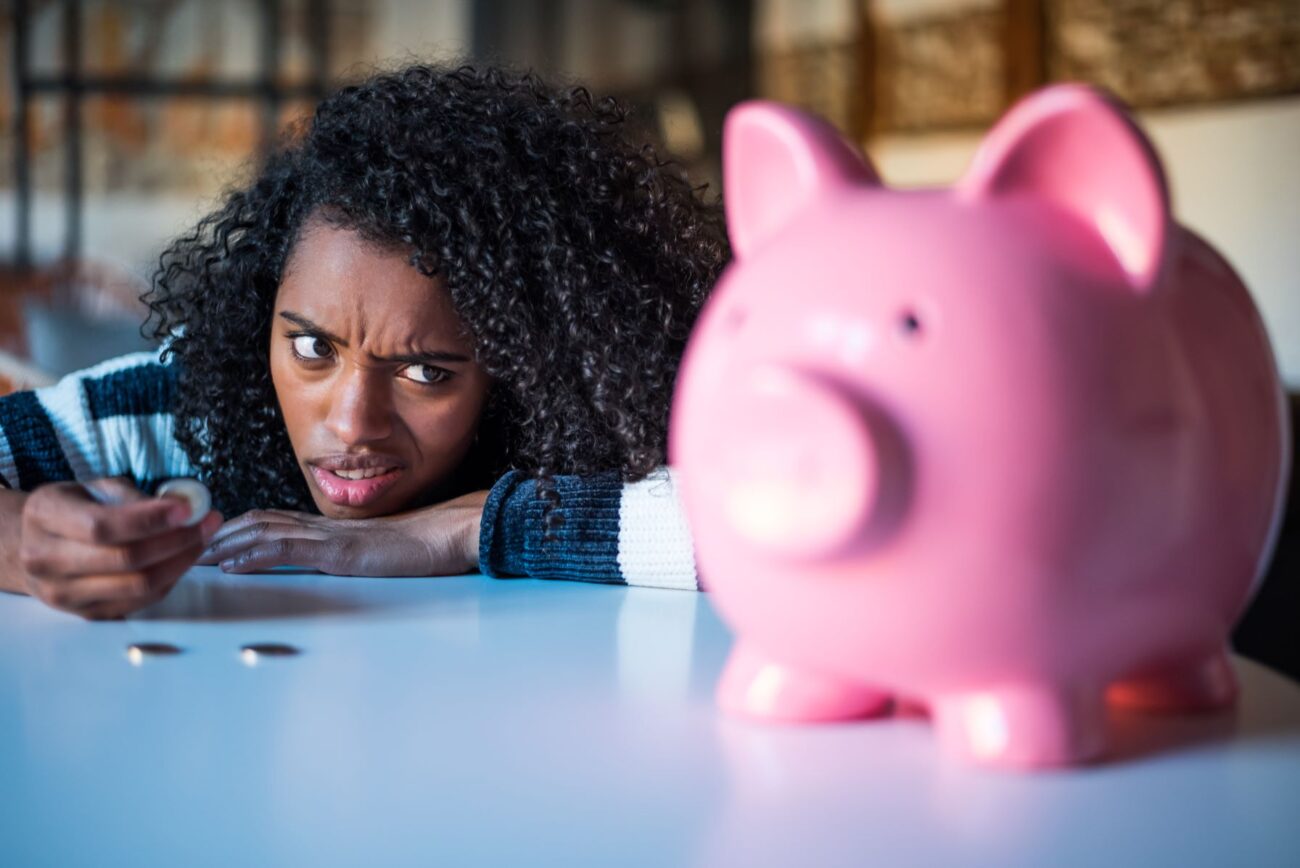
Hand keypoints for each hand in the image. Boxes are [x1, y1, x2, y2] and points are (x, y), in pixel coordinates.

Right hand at [20, 478, 222, 619]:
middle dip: (177, 540)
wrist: (33, 544)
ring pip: (137, 585)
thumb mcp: (96, 488)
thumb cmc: (74, 509)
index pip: (103, 526)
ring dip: (181, 562)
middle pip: (125, 560)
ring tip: (202, 539)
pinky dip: (169, 580)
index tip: (188, 509)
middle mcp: (44, 558)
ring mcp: (62, 593)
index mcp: (45, 515)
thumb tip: (184, 507)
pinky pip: (140, 601)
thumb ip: (135, 498)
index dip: (150, 520)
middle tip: (208, 523)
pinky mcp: (85, 613)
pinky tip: (182, 560)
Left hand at [197, 490, 488, 576]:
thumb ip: (348, 555)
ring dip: (224, 545)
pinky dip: (253, 556)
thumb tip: (332, 564)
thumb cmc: (420, 548)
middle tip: (182, 547)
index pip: (272, 521)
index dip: (236, 528)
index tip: (208, 542)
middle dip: (218, 534)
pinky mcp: (337, 552)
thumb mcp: (374, 554)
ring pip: (263, 533)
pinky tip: (232, 567)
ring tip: (194, 557)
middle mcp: (323, 527)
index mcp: (330, 529)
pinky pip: (286, 551)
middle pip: (257, 521)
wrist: (448, 536)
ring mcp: (329, 537)